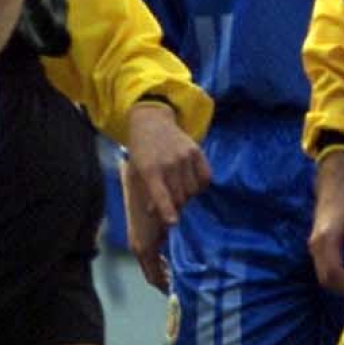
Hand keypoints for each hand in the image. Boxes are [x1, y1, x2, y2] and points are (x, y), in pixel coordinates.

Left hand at [122, 101, 209, 289]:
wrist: (150, 121)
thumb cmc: (142, 152)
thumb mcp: (139, 172)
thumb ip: (151, 194)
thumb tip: (163, 217)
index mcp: (150, 169)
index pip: (160, 194)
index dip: (166, 210)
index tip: (173, 223)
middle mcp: (168, 163)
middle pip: (180, 197)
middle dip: (176, 206)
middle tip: (171, 202)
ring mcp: (184, 156)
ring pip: (193, 190)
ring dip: (188, 195)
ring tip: (179, 187)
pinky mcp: (197, 151)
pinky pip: (205, 179)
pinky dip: (200, 185)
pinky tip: (191, 181)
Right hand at [309, 150, 343, 299]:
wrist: (333, 189)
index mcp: (326, 239)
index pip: (333, 272)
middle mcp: (315, 246)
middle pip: (326, 279)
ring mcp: (313, 249)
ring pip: (324, 278)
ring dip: (342, 284)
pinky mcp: (316, 250)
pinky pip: (325, 271)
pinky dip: (338, 277)